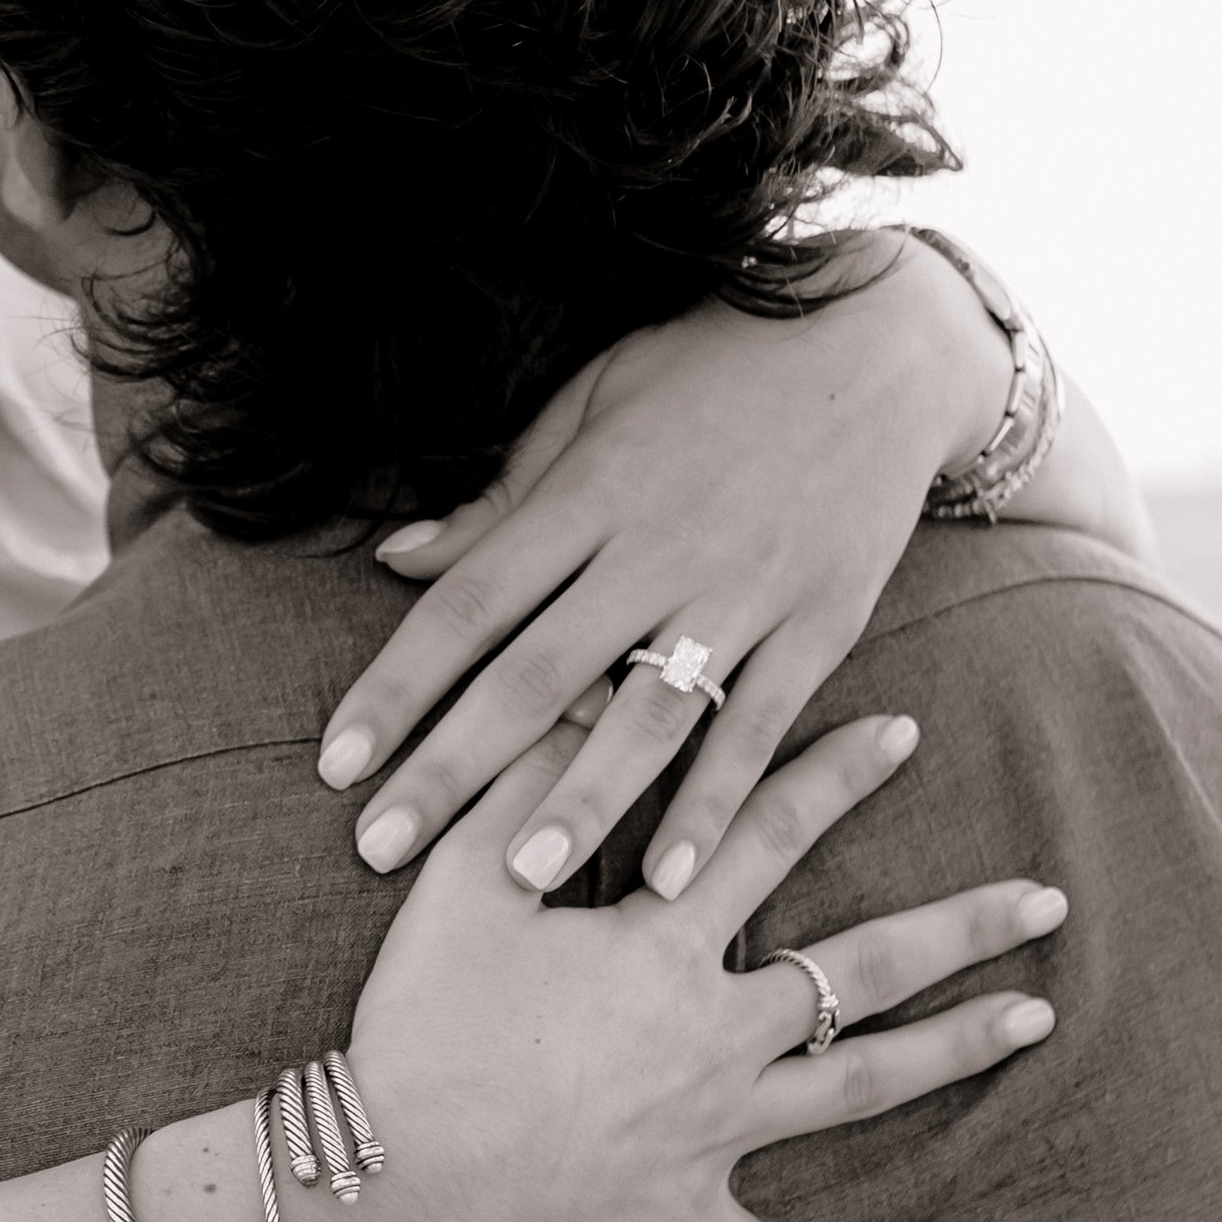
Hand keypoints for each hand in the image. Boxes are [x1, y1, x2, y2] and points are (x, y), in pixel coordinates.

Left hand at [317, 237, 1011, 899]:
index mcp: (589, 491)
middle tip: (380, 849)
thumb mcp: (597, 399)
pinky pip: (760, 728)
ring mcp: (745, 591)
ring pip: (646, 714)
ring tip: (517, 879)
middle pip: (538, 673)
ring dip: (580, 803)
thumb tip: (398, 559)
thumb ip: (504, 496)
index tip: (337, 762)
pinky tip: (672, 878)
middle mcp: (659, 547)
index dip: (398, 685)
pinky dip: (716, 805)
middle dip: (454, 768)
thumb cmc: (715, 365)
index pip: (470, 602)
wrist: (884, 341)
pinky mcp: (820, 623)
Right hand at [347, 707, 1062, 1221]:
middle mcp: (715, 1033)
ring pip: (859, 1089)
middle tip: (1048, 897)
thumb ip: (530, 780)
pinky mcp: (684, 1216)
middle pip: (862, 967)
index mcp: (664, 946)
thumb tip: (594, 693)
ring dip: (954, 1053)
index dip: (834, 775)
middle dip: (961, 926)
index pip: (767, 836)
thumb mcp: (464, 883)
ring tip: (1037, 1021)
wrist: (402, 1180)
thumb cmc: (425, 1026)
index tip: (905, 731)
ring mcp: (713, 1131)